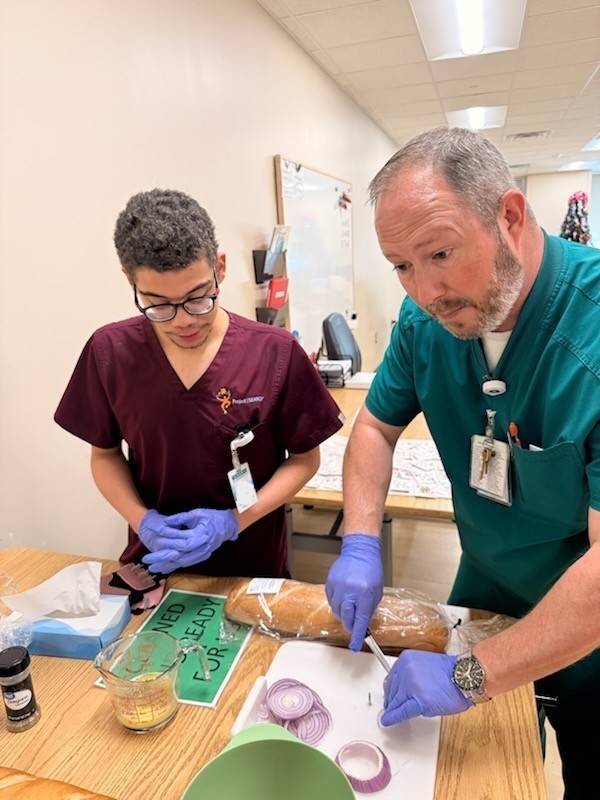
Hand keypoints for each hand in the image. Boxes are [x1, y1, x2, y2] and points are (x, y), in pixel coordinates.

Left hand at [142, 508, 238, 573]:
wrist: (228, 525)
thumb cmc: (212, 517)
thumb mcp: (196, 513)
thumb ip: (180, 518)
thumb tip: (165, 522)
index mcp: (201, 536)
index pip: (181, 544)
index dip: (166, 546)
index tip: (152, 548)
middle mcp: (202, 548)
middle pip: (179, 557)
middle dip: (162, 560)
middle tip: (147, 562)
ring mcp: (202, 554)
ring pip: (182, 562)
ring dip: (167, 565)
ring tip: (153, 568)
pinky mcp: (201, 556)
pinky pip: (187, 563)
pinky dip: (176, 565)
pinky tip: (165, 567)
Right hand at [325, 533, 382, 651]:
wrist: (360, 551)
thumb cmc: (371, 569)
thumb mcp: (377, 591)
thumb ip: (369, 608)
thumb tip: (362, 624)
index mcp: (364, 593)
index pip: (360, 620)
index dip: (357, 636)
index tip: (355, 646)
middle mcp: (350, 590)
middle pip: (346, 618)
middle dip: (350, 626)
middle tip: (353, 627)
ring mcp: (338, 586)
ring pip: (337, 611)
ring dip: (344, 615)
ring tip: (350, 607)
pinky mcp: (330, 582)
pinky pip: (331, 601)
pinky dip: (337, 604)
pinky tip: (343, 599)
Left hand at [381, 651, 472, 725]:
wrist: (464, 677)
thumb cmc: (450, 673)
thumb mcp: (424, 665)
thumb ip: (411, 674)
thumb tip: (401, 689)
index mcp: (406, 660)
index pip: (392, 678)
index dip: (390, 690)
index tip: (388, 696)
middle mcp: (406, 670)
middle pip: (392, 690)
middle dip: (390, 701)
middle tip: (389, 708)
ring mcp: (412, 685)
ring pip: (396, 701)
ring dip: (391, 710)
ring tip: (389, 715)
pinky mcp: (419, 701)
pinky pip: (402, 711)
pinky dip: (393, 717)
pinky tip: (389, 720)